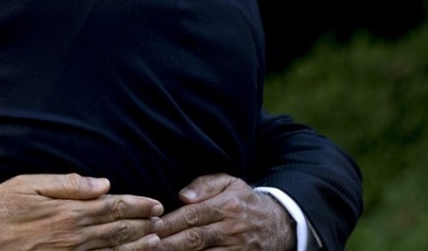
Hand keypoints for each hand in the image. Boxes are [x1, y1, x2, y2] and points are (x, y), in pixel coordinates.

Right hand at [0, 173, 163, 250]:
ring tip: (156, 241)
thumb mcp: (28, 184)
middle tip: (162, 219)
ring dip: (137, 246)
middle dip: (142, 224)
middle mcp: (74, 236)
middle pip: (117, 230)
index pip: (112, 206)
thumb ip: (67, 184)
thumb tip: (102, 183)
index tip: (154, 203)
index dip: (136, 204)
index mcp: (69, 211)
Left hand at [152, 174, 294, 250]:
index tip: (150, 227)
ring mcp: (238, 249)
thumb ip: (205, 185)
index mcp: (226, 206)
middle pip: (194, 239)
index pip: (191, 216)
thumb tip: (183, 196)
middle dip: (169, 244)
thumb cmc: (245, 201)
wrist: (280, 224)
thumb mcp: (229, 183)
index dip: (169, 223)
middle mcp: (232, 229)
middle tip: (147, 246)